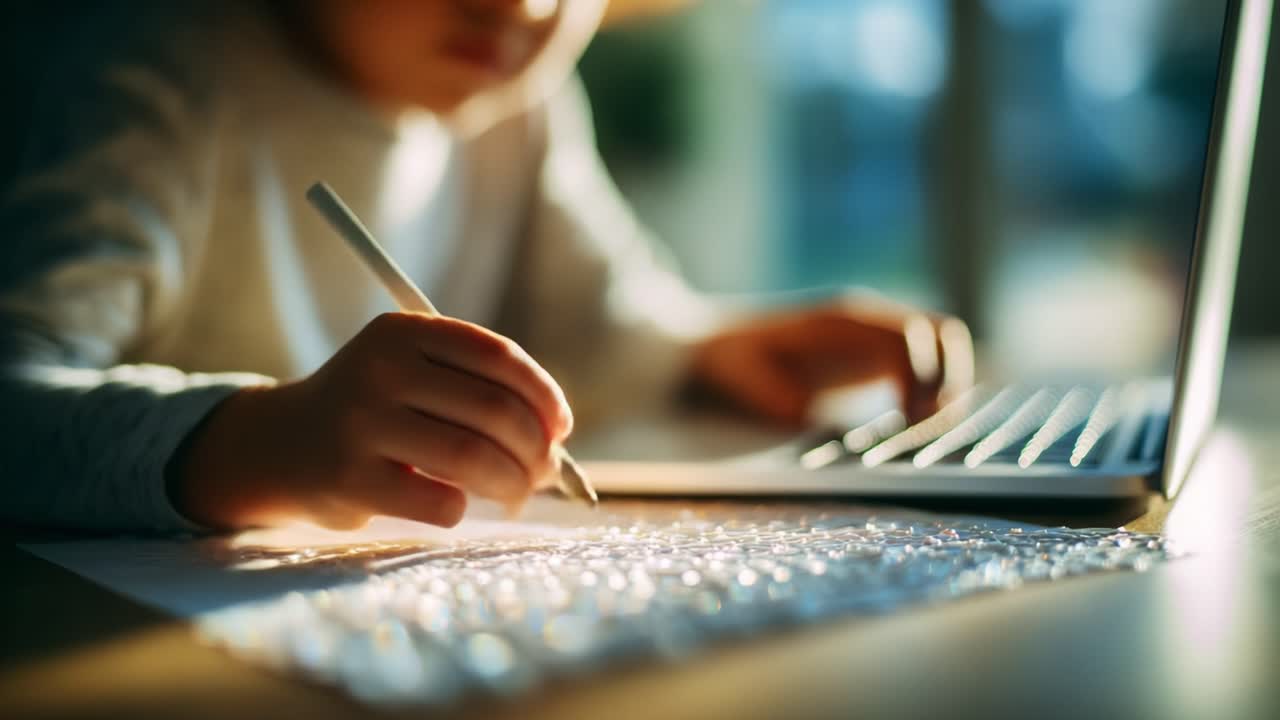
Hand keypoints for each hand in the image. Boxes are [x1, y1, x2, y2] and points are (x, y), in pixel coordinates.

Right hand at [171, 313, 572, 530]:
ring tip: (518, 492)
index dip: (544, 396)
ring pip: (473, 458)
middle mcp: (380, 369)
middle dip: (536, 449)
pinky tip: (456, 504)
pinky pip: (442, 502)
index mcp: (403, 331)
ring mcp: (361, 423)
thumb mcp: (412, 373)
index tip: (561, 429)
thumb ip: (477, 389)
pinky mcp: (350, 478)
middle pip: (494, 411)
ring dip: (513, 483)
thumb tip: (558, 438)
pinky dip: (464, 508)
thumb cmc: (374, 411)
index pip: (498, 357)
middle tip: (545, 472)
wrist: (281, 446)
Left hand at [688, 298, 973, 426]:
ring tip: (928, 428)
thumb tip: (822, 418)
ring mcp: (871, 335)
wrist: (711, 345)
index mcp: (841, 320)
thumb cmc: (728, 362)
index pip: (910, 334)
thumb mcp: (749, 381)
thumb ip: (788, 401)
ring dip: (947, 384)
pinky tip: (910, 426)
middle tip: (931, 425)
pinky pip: (920, 364)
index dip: (922, 377)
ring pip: (938, 345)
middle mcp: (865, 320)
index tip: (912, 418)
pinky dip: (930, 391)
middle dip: (950, 379)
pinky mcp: (869, 355)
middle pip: (941, 332)